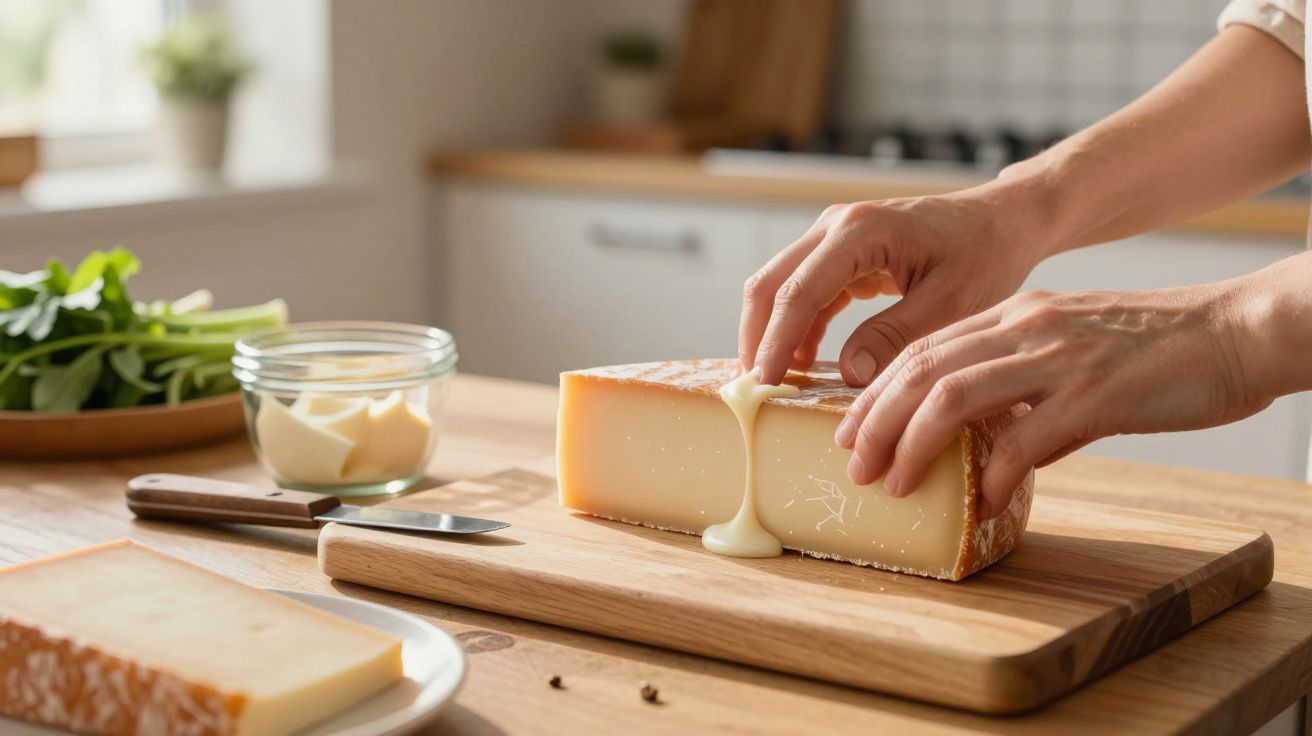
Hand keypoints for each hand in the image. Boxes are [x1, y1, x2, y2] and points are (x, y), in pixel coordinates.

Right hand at [738, 186, 1049, 387]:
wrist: (1001, 222)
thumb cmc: (984, 256)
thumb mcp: (949, 303)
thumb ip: (896, 336)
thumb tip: (848, 373)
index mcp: (861, 231)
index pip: (799, 291)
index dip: (776, 340)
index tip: (765, 383)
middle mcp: (837, 224)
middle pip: (771, 282)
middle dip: (757, 336)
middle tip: (757, 387)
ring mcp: (834, 234)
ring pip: (779, 284)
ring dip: (772, 331)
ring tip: (775, 381)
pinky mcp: (841, 250)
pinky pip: (803, 288)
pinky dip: (796, 324)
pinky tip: (803, 361)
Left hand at [835, 284, 1270, 517]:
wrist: (1238, 330)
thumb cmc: (1160, 347)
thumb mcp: (1075, 346)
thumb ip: (1025, 383)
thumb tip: (990, 445)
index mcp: (1017, 315)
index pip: (925, 349)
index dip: (877, 392)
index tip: (850, 429)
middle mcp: (1028, 328)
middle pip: (922, 371)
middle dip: (875, 421)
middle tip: (854, 465)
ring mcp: (1060, 359)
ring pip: (953, 397)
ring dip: (912, 445)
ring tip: (894, 485)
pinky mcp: (1098, 395)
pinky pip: (1027, 438)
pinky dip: (996, 472)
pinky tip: (983, 499)